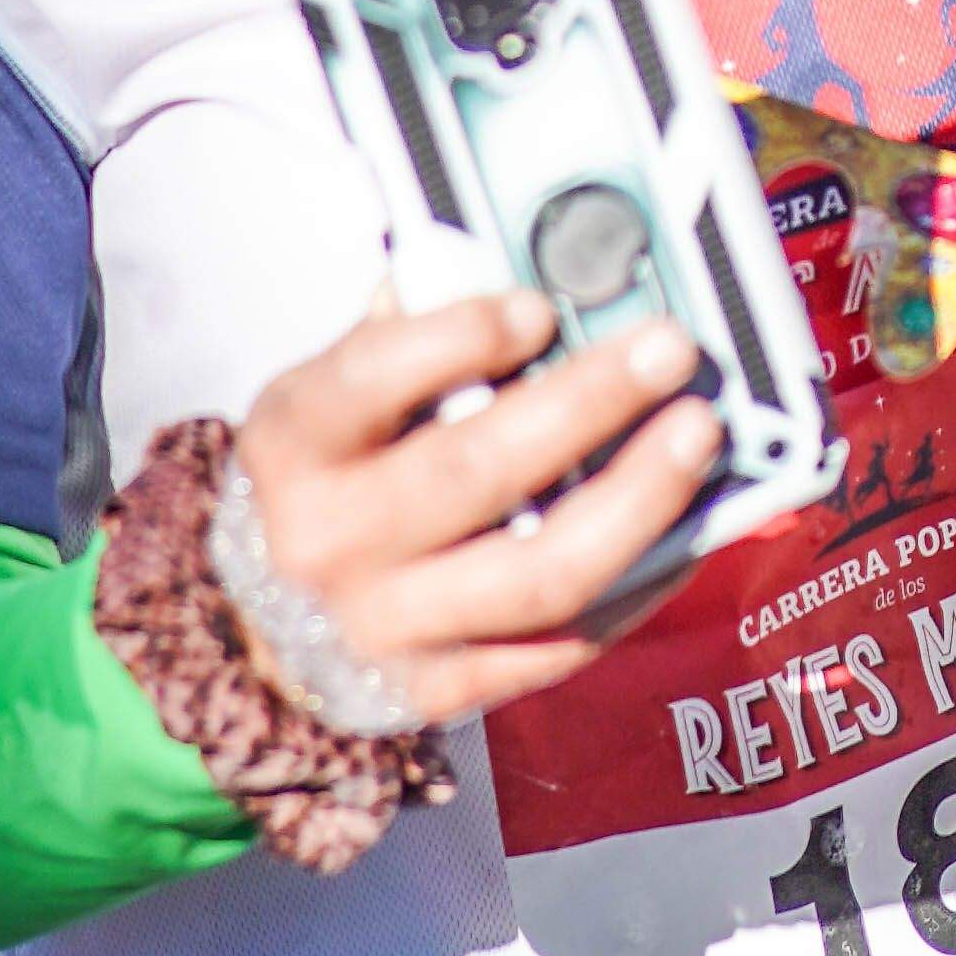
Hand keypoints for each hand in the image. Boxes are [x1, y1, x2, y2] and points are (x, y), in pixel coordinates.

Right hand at [231, 290, 720, 726]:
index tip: (540, 307)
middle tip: (666, 349)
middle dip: (588, 402)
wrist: (258, 628)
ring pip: (538, 572)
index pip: (375, 377)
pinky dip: (636, 584)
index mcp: (296, 442)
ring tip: (697, 434)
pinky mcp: (444, 688)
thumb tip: (504, 267)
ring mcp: (390, 627)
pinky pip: (561, 644)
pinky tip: (683, 529)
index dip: (462, 337)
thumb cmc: (317, 482)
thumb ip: (404, 334)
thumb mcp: (325, 394)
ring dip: (637, 499)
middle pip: (477, 471)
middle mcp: (333, 541)